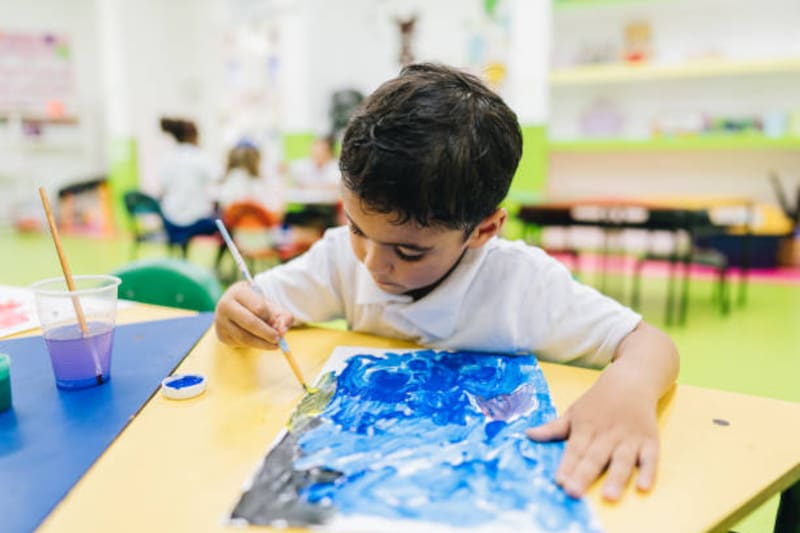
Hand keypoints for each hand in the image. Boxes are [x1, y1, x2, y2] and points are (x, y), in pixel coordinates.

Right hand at [214, 281, 293, 349]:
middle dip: (267, 333)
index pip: (259, 307)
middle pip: (250, 322)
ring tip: (274, 344)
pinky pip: (240, 343)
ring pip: (244, 337)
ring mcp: (221, 321)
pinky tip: (260, 342)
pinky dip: (253, 345)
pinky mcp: (221, 335)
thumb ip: (283, 316)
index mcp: (239, 291)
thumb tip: (282, 331)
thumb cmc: (257, 306)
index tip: (277, 323)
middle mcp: (225, 305)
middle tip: (278, 340)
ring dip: (262, 343)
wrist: (237, 309)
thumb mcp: (271, 306)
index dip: (270, 318)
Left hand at [526, 376, 658, 500]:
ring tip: (609, 497)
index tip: (559, 481)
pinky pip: (651, 458)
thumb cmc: (598, 401)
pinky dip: (649, 472)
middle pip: (595, 457)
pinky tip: (644, 487)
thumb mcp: (574, 412)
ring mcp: (629, 438)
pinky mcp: (650, 441)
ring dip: (616, 478)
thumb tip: (527, 435)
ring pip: (622, 460)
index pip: (575, 449)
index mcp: (586, 427)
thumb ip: (553, 428)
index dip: (567, 465)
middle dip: (584, 475)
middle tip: (574, 492)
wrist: (631, 380)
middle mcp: (607, 434)